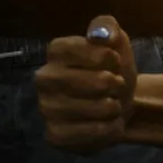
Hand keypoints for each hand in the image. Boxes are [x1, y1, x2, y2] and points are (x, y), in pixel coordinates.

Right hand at [36, 17, 137, 153]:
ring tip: (112, 103)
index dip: (108, 56)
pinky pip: (92, 133)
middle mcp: (44, 79)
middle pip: (97, 82)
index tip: (114, 61)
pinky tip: (107, 122)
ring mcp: (46, 109)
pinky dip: (109, 128)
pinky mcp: (55, 135)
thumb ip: (107, 27)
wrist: (118, 102)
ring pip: (96, 109)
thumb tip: (100, 35)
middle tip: (116, 85)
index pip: (84, 49)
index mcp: (56, 52)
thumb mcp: (116, 41)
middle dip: (116, 84)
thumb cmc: (114, 68)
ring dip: (114, 106)